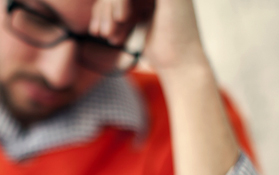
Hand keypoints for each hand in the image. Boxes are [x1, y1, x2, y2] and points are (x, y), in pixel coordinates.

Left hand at [89, 0, 207, 70]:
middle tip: (100, 33)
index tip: (97, 31)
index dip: (104, 8)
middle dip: (104, 9)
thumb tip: (99, 7)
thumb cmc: (161, 51)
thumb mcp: (135, 25)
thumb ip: (123, 12)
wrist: (181, 64)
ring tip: (107, 33)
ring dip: (108, 8)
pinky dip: (119, 1)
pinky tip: (121, 19)